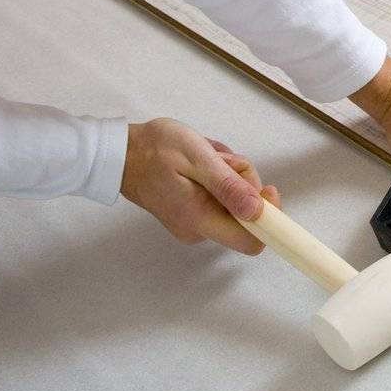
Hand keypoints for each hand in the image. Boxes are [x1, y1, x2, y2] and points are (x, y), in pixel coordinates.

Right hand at [120, 118, 280, 254]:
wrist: (121, 152)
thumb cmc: (154, 149)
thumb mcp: (198, 158)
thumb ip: (228, 187)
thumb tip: (257, 211)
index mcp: (200, 219)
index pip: (252, 240)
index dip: (269, 218)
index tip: (267, 189)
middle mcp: (198, 229)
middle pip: (247, 214)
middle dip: (242, 181)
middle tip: (220, 160)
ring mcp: (195, 222)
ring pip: (235, 200)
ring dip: (229, 174)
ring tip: (205, 158)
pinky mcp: (193, 212)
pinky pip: (221, 197)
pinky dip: (219, 177)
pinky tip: (201, 163)